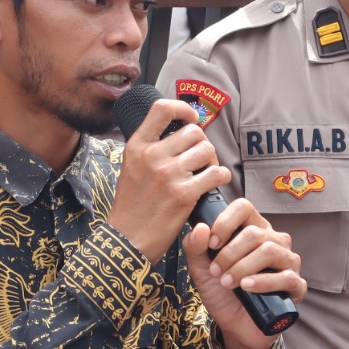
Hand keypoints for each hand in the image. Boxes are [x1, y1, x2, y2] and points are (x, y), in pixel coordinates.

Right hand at [105, 98, 230, 260]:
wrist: (126, 239)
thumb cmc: (131, 206)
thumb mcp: (131, 168)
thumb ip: (150, 149)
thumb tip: (177, 133)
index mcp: (137, 146)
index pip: (163, 109)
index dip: (183, 109)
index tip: (191, 118)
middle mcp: (152, 156)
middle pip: (194, 132)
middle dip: (202, 144)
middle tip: (200, 160)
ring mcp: (168, 174)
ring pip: (207, 151)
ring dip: (212, 161)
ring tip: (205, 174)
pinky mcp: (184, 194)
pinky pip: (217, 174)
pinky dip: (221, 177)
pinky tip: (214, 183)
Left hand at [182, 197, 305, 348]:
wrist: (233, 323)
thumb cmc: (221, 290)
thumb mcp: (200, 268)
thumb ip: (195, 248)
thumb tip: (200, 227)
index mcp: (252, 229)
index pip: (244, 208)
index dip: (226, 222)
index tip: (212, 243)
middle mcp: (274, 241)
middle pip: (255, 232)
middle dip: (230, 253)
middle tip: (216, 272)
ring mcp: (288, 262)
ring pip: (270, 251)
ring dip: (243, 267)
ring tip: (228, 282)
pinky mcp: (297, 285)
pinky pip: (287, 277)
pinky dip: (263, 282)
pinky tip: (247, 287)